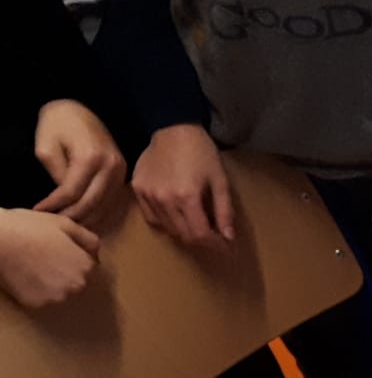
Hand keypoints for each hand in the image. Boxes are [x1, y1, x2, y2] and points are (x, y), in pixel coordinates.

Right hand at [0, 208, 99, 308]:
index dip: (72, 256)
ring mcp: (57, 297)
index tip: (57, 250)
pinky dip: (34, 290)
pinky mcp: (37, 304)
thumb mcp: (64, 224)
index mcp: (86, 266)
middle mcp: (77, 286)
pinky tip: (24, 276)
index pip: (88, 267)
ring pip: (58, 292)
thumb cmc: (28, 227)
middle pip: (75, 282)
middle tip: (42, 257)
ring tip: (32, 266)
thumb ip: (88, 239)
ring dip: (50, 283)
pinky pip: (41, 299)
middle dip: (63, 272)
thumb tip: (97, 253)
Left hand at [32, 99, 124, 226]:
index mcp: (90, 157)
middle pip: (91, 203)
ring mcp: (120, 171)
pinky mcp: (123, 174)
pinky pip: (112, 201)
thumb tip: (65, 200)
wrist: (76, 110)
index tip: (39, 213)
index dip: (54, 206)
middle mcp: (110, 166)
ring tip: (68, 225)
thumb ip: (57, 175)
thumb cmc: (56, 126)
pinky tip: (84, 218)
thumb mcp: (46, 148)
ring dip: (86, 219)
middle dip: (71, 217)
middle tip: (54, 224)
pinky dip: (98, 212)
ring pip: (104, 206)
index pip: (72, 192)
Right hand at [133, 124, 235, 246]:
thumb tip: (228, 238)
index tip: (226, 248)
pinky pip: (152, 218)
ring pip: (168, 229)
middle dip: (203, 241)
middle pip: (184, 235)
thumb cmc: (201, 153)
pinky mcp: (137, 190)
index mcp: (186, 197)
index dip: (215, 245)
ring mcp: (147, 196)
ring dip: (185, 233)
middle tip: (215, 238)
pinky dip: (166, 223)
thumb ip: (225, 211)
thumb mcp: (220, 181)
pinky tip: (177, 216)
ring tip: (198, 226)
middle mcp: (164, 200)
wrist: (173, 129)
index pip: (200, 234)